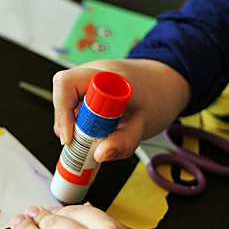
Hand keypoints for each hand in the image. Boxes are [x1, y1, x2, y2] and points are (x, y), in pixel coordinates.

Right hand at [52, 59, 190, 161]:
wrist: (167, 82)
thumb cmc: (158, 97)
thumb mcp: (144, 125)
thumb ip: (123, 143)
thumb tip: (99, 155)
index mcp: (107, 75)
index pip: (67, 85)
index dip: (63, 113)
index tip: (71, 138)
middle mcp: (93, 72)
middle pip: (62, 95)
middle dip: (66, 123)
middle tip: (82, 144)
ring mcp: (88, 79)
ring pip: (65, 102)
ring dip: (72, 124)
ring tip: (92, 139)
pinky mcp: (87, 88)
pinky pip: (73, 104)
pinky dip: (78, 122)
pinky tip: (93, 131)